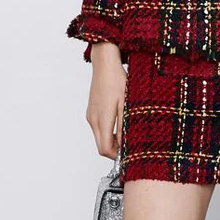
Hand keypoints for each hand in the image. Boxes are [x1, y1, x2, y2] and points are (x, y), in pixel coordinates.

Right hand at [86, 41, 126, 159]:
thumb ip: (125, 125)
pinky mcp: (91, 110)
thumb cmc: (117, 80)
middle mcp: (94, 120)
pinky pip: (98, 126)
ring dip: (111, 138)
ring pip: (99, 136)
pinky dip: (107, 129)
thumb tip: (126, 144)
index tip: (128, 153)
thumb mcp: (126, 104)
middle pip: (101, 145)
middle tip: (129, 144)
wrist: (105, 64)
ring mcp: (91, 115)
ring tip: (126, 129)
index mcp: (102, 120)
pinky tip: (118, 119)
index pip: (105, 149)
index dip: (116, 155)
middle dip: (114, 149)